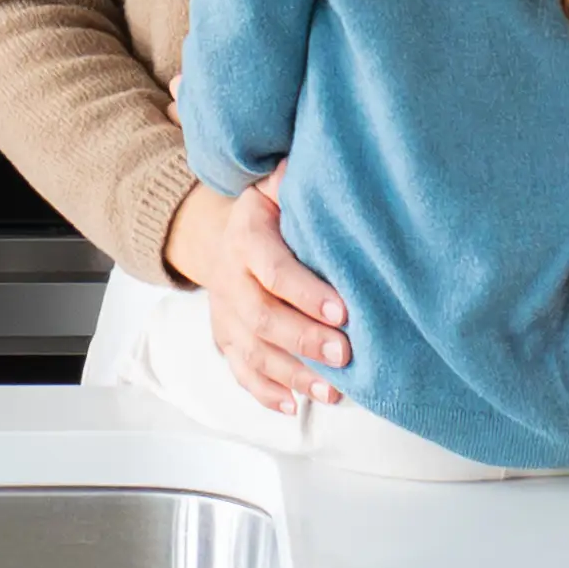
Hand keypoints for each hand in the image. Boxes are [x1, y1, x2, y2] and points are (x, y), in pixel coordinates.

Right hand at [164, 177, 347, 408]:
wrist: (225, 232)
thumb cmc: (271, 209)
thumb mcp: (278, 184)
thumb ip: (294, 179)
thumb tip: (323, 162)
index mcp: (245, 237)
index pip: (272, 268)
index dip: (305, 292)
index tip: (343, 311)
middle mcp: (228, 278)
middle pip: (261, 317)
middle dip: (303, 340)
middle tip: (344, 356)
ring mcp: (224, 314)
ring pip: (252, 352)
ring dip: (292, 375)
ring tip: (332, 391)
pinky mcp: (225, 339)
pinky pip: (240, 372)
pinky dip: (265, 392)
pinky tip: (294, 405)